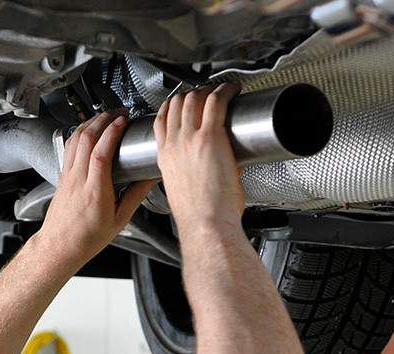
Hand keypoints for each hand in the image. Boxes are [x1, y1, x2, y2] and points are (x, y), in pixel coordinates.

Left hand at [37, 110, 155, 269]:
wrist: (61, 246)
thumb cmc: (86, 238)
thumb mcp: (119, 219)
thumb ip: (136, 196)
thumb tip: (150, 178)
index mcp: (95, 191)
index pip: (101, 153)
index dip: (112, 133)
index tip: (123, 121)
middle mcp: (79, 179)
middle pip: (87, 139)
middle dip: (103, 119)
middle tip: (118, 113)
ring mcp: (68, 175)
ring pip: (76, 139)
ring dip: (91, 122)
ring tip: (106, 116)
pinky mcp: (63, 175)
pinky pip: (70, 146)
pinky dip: (80, 132)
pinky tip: (89, 129)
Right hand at [153, 83, 243, 229]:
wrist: (205, 224)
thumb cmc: (200, 216)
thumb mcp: (188, 190)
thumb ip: (200, 174)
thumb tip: (223, 167)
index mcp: (165, 158)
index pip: (161, 120)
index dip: (171, 105)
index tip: (182, 102)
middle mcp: (174, 145)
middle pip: (177, 104)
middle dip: (192, 93)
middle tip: (207, 93)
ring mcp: (190, 139)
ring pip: (194, 99)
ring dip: (207, 89)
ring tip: (221, 89)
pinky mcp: (210, 137)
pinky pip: (216, 102)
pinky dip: (224, 91)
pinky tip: (232, 90)